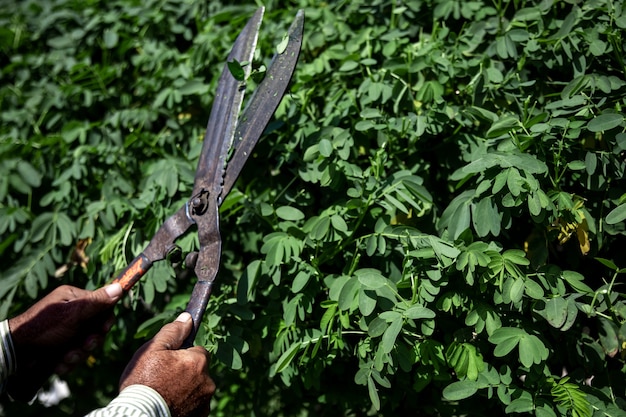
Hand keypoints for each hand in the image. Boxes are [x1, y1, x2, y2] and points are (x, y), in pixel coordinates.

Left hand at [7, 283, 122, 398]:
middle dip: (90, 341)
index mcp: (73, 299)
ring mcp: (64, 332)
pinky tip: (59, 364)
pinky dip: (68, 362)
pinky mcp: (59, 348)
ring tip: (67, 357)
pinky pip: (74, 355)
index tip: (103, 329)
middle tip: (84, 345)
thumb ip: (97, 302)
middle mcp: (69, 313)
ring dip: (78, 354)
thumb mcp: (73, 313)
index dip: (105, 320)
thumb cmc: (43, 328)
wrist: (16, 353)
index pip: (101, 306)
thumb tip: (119, 287)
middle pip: (95, 328)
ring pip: (85, 345)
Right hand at [120, 312, 213, 416]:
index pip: (198, 351)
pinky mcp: (200, 416)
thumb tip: (188, 318)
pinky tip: (170, 404)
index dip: (182, 355)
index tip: (168, 363)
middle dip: (186, 372)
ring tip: (165, 393)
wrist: (139, 414)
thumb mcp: (153, 350)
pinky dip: (186, 404)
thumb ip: (173, 332)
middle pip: (199, 370)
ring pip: (198, 388)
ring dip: (187, 389)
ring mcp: (205, 401)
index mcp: (199, 361)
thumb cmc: (143, 381)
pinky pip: (195, 405)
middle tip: (163, 379)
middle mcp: (208, 381)